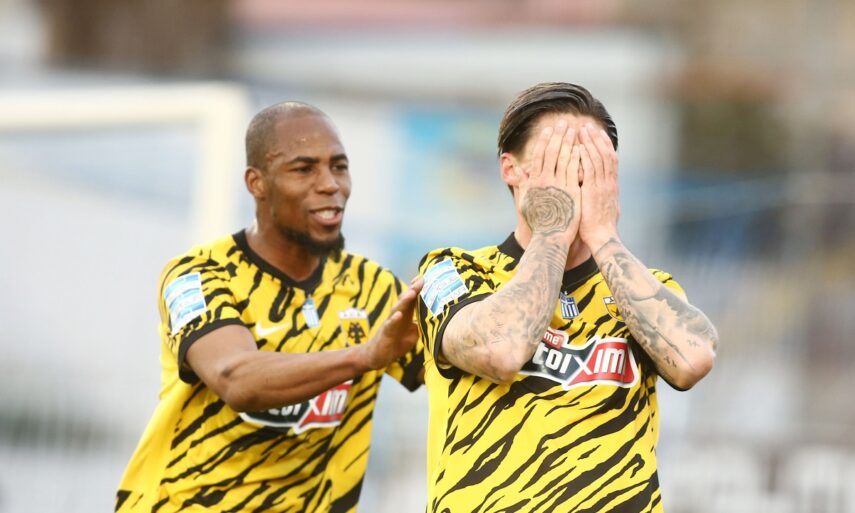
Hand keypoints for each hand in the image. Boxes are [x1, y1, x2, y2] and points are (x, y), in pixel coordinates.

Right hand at [358, 277, 422, 369]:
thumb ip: (422, 324)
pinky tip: (398, 315)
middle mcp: (397, 316)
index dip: (419, 289)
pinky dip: (393, 320)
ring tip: (412, 292)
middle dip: (413, 289)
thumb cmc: (396, 343)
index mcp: (405, 315)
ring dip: (404, 301)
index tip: (428, 278)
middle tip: (422, 280)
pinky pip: (389, 325)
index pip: (412, 299)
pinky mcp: (385, 334)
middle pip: (405, 300)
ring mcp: (390, 323)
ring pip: (396, 309)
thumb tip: (437, 319)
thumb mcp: (413, 333)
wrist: (377, 356)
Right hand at [517, 121, 581, 241]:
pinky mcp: (571, 191)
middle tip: (564, 122)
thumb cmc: (538, 222)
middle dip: (558, 135)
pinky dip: (577, 156)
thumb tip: (515, 171)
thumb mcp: (525, 202)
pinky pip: (574, 169)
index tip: (549, 129)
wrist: (550, 237)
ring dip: (569, 141)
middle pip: (552, 152)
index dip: (545, 141)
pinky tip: (582, 146)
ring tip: (575, 130)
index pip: (539, 155)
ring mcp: (558, 185)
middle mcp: (544, 181)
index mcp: (533, 182)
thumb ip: (522, 184)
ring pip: (564, 158)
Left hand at [578, 123, 619, 251]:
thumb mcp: (603, 208)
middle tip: (588, 126)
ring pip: (598, 158)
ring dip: (590, 142)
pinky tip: (579, 145)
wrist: (602, 238)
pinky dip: (585, 155)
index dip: (603, 146)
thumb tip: (600, 192)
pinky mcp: (593, 190)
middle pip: (605, 154)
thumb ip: (600, 197)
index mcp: (611, 186)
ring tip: (582, 130)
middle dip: (596, 139)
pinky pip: (590, 168)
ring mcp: (602, 185)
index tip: (597, 134)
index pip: (610, 160)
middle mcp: (609, 182)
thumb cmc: (599, 227)